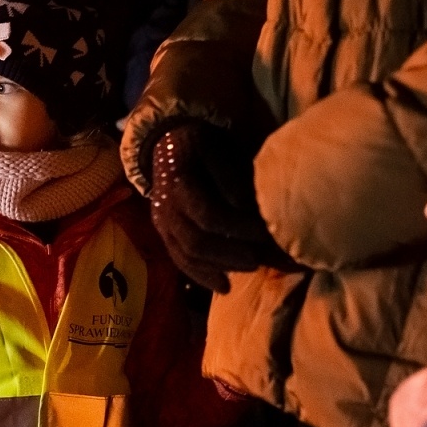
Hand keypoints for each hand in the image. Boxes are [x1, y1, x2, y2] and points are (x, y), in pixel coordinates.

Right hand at [149, 123, 296, 292]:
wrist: (168, 140)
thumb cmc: (203, 143)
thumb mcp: (219, 148)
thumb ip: (232, 179)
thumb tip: (252, 211)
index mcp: (178, 178)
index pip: (208, 214)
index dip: (238, 227)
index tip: (266, 232)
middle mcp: (164, 204)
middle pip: (196, 240)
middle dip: (231, 252)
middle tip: (261, 256)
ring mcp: (161, 221)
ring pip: (187, 254)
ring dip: (221, 265)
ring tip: (251, 266)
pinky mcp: (163, 233)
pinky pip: (179, 260)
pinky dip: (202, 275)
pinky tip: (225, 286)